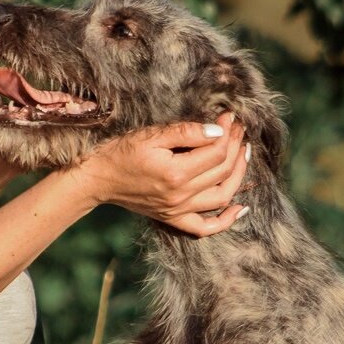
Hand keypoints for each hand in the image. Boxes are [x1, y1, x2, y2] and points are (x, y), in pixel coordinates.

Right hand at [76, 112, 249, 236]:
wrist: (99, 178)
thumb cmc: (122, 152)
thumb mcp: (151, 135)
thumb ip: (186, 132)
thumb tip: (217, 131)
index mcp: (175, 173)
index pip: (216, 152)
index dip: (227, 132)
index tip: (228, 117)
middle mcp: (180, 196)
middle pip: (222, 171)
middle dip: (235, 147)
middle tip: (237, 129)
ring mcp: (178, 210)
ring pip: (222, 196)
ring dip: (239, 175)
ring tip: (243, 154)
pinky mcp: (173, 218)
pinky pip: (205, 227)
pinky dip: (226, 221)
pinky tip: (240, 208)